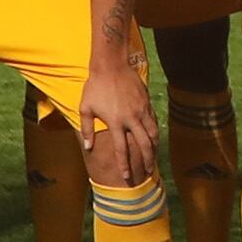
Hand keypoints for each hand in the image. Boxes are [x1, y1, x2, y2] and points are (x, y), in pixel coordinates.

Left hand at [75, 44, 158, 187]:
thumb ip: (86, 129)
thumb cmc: (95, 86)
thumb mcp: (85, 108)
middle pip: (144, 144)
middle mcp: (131, 118)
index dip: (124, 164)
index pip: (122, 149)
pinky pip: (154, 121)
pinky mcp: (146, 102)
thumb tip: (88, 146)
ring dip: (155, 148)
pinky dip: (155, 132)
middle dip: (147, 160)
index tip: (126, 176)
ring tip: (154, 157)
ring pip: (153, 133)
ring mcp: (141, 110)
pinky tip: (155, 138)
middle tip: (148, 171)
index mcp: (115, 122)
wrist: (111, 65)